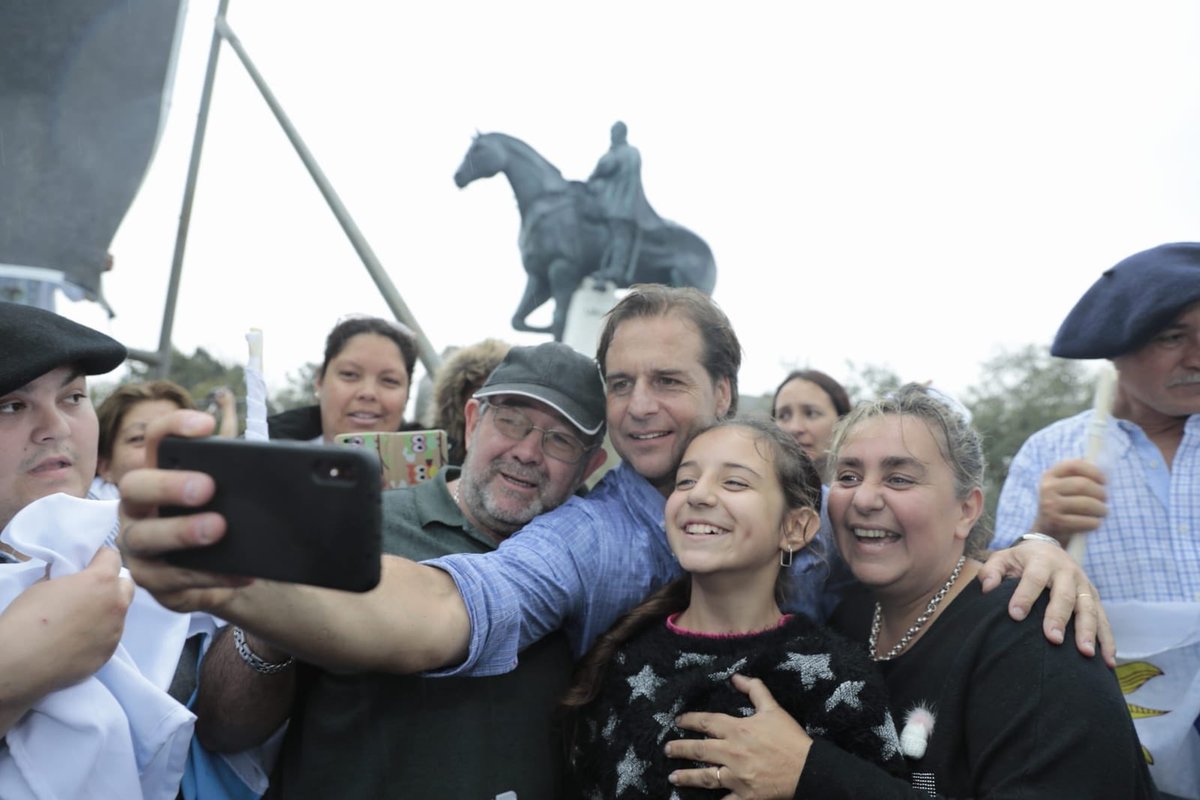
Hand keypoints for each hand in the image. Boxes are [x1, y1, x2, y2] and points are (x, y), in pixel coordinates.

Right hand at [0, 548, 133, 704]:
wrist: (20, 661)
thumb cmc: (27, 617)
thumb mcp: (43, 585)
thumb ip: (66, 577)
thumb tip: (69, 576)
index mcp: (102, 581)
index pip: (113, 556)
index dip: (98, 558)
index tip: (87, 564)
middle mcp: (116, 604)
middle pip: (125, 585)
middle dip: (111, 584)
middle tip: (88, 591)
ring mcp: (116, 631)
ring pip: (119, 613)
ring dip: (106, 611)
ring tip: (79, 621)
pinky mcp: (109, 653)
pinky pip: (110, 636)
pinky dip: (99, 634)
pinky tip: (77, 641)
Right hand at [118, 409, 249, 614]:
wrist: (222, 572)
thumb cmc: (219, 518)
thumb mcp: (227, 493)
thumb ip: (236, 473)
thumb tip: (270, 460)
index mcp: (156, 474)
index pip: (155, 439)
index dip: (174, 426)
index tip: (207, 425)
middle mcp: (137, 506)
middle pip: (133, 486)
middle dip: (168, 485)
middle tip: (206, 487)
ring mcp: (138, 543)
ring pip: (143, 536)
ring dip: (181, 531)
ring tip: (218, 528)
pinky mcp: (152, 579)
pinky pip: (172, 579)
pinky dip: (210, 575)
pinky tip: (242, 572)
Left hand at [665, 674, 808, 799]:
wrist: (809, 769)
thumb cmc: (790, 738)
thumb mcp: (773, 709)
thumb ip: (754, 690)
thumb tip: (735, 676)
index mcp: (737, 729)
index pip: (706, 722)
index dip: (690, 720)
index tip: (678, 721)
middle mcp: (732, 752)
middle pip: (699, 750)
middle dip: (680, 748)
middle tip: (667, 749)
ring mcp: (736, 776)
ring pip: (704, 776)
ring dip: (686, 776)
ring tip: (673, 777)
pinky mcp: (744, 796)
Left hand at [978, 541, 1115, 666]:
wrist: (1049, 549)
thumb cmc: (1020, 560)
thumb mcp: (1003, 558)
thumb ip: (991, 571)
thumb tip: (987, 588)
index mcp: (1042, 561)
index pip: (1034, 578)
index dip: (1024, 596)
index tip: (1015, 616)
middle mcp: (1067, 572)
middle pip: (1065, 596)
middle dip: (1059, 618)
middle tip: (1053, 639)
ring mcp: (1084, 585)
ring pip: (1089, 609)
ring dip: (1088, 631)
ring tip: (1085, 653)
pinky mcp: (1095, 598)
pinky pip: (1104, 619)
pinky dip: (1107, 640)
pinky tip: (1108, 660)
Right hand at [1033, 459, 1107, 543]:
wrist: (1046, 529)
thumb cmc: (1063, 503)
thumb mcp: (1064, 486)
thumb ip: (1078, 475)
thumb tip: (1097, 463)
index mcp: (1050, 475)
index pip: (1074, 465)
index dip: (1093, 471)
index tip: (1104, 481)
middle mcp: (1047, 488)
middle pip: (1082, 485)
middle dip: (1100, 493)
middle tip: (1105, 499)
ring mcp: (1050, 505)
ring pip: (1086, 503)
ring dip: (1101, 509)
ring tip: (1103, 511)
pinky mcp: (1056, 522)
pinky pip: (1085, 521)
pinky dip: (1095, 523)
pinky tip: (1096, 522)